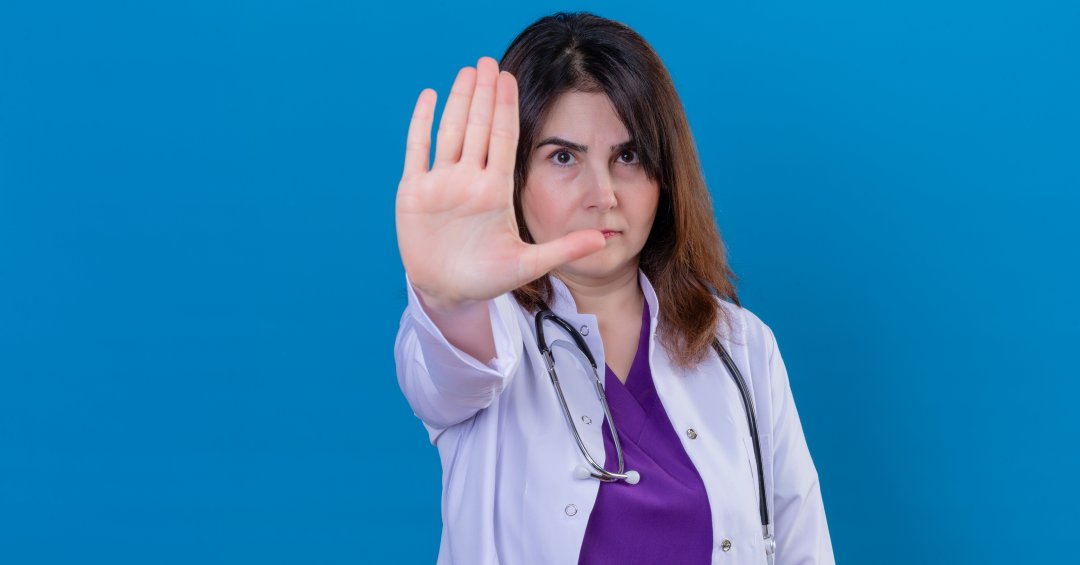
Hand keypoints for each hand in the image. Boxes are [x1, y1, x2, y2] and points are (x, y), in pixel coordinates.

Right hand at [396, 57, 605, 310]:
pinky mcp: (414, 193)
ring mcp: (441, 184)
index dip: (505, 109)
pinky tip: (429, 97)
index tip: (510, 79)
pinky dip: (421, 124)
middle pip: (477, 128)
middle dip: (483, 95)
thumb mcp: (528, 264)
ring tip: (467, 71)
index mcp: (495, 191)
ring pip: (450, 132)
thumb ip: (564, 248)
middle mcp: (468, 180)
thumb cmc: (486, 278)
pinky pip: (417, 150)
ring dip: (458, 102)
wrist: (448, 292)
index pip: (502, 140)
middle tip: (489, 62)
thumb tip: (606, 240)